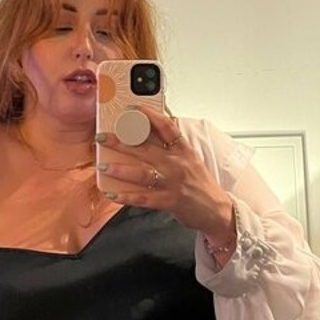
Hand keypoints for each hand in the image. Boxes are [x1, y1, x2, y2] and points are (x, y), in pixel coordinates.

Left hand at [96, 110, 235, 246]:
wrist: (217, 210)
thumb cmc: (201, 184)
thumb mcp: (190, 160)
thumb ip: (172, 147)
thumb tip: (149, 133)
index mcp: (184, 150)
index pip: (166, 126)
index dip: (148, 115)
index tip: (131, 109)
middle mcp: (178, 164)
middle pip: (146, 148)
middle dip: (121, 141)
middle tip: (103, 137)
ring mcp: (173, 183)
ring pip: (142, 173)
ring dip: (120, 169)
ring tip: (103, 165)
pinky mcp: (169, 201)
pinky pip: (143, 198)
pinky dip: (126, 196)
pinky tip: (112, 194)